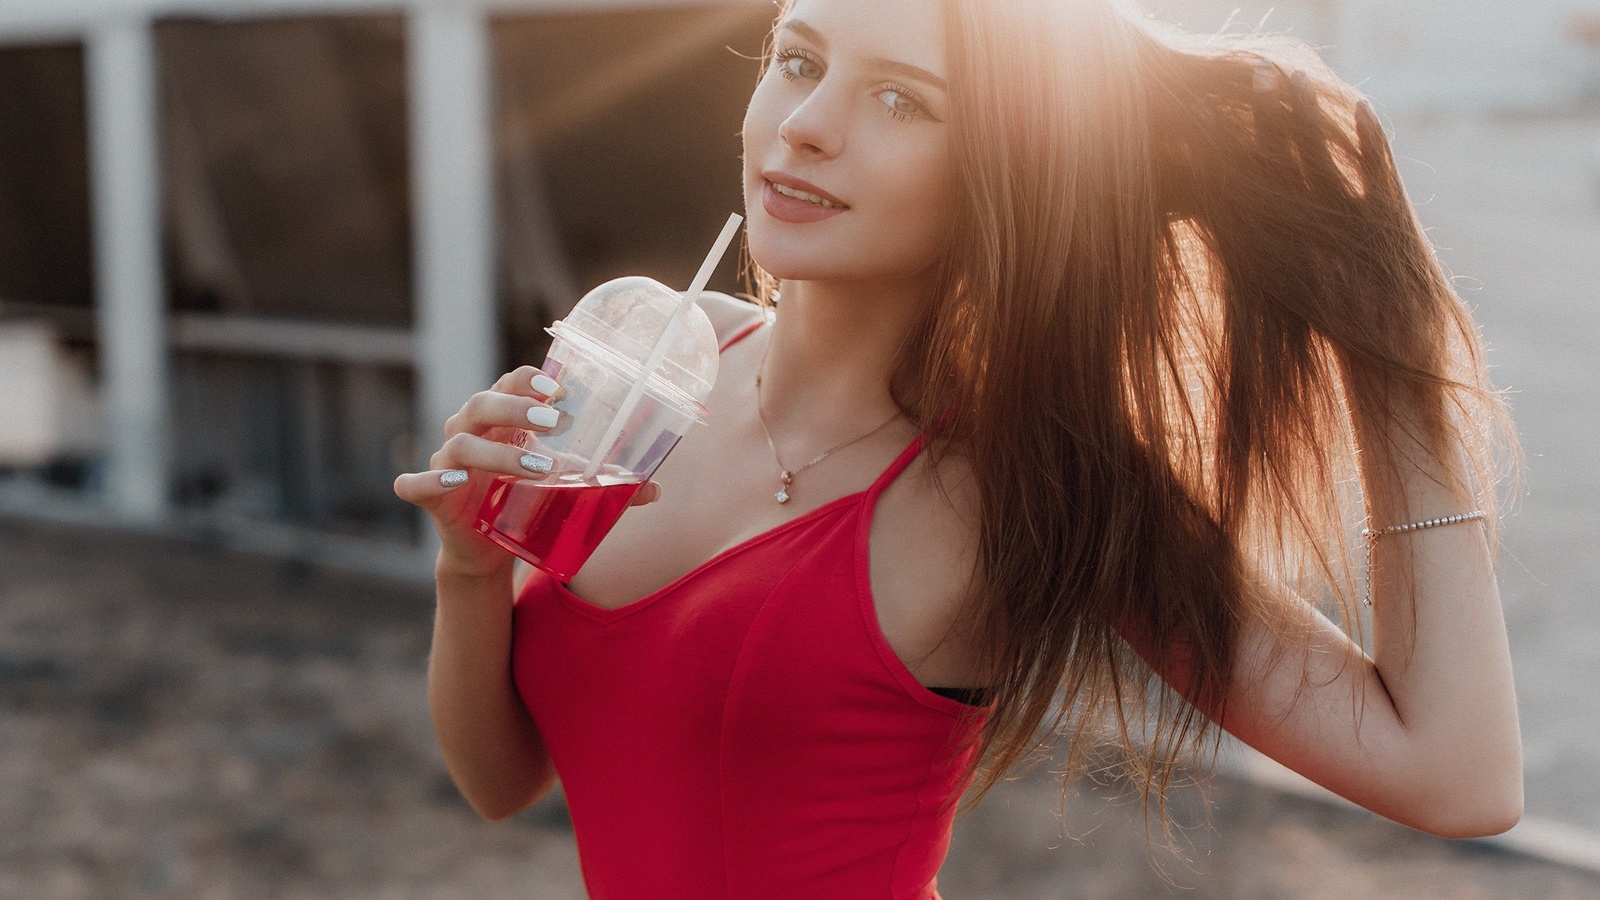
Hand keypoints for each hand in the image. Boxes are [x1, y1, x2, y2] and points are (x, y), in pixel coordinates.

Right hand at [393, 366, 661, 577]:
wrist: (486, 547)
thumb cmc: (525, 500)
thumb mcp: (563, 490)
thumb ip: (603, 487)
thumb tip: (655, 489)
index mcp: (501, 419)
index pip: (510, 383)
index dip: (530, 380)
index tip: (561, 387)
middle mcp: (469, 431)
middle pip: (482, 403)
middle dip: (518, 408)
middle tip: (557, 423)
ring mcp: (446, 462)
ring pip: (461, 444)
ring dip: (500, 453)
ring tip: (540, 468)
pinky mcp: (430, 496)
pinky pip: (416, 484)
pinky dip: (431, 482)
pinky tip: (456, 483)